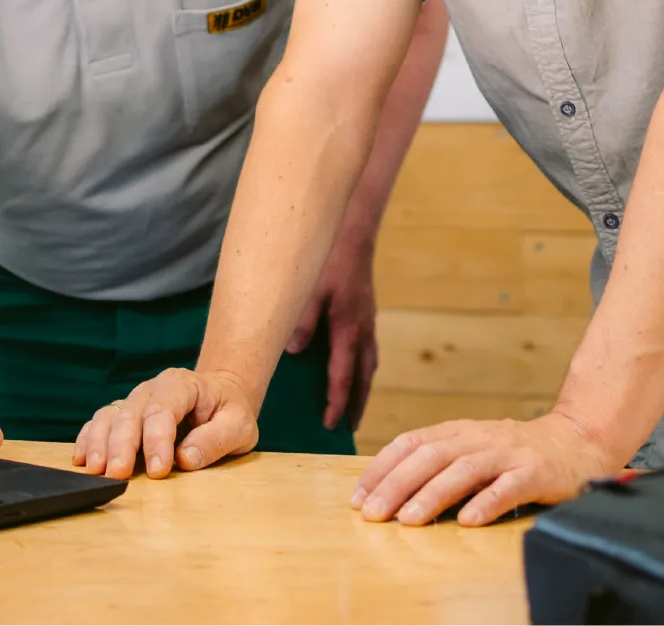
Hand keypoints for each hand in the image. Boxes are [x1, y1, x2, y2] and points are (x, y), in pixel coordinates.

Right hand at [74, 368, 259, 480]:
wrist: (220, 396)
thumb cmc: (229, 412)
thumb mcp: (239, 425)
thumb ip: (216, 439)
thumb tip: (186, 458)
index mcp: (181, 385)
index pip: (163, 411)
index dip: (157, 441)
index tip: (158, 471)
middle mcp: (151, 390)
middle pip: (130, 415)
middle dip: (121, 445)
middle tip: (117, 475)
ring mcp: (134, 401)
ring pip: (109, 417)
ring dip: (99, 443)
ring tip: (96, 470)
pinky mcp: (123, 416)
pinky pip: (99, 422)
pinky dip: (87, 438)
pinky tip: (81, 459)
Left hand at [287, 237, 379, 430]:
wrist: (354, 235)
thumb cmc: (329, 262)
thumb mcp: (310, 291)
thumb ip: (302, 322)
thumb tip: (293, 351)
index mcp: (348, 330)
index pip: (343, 377)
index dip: (337, 403)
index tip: (330, 425)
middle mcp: (363, 331)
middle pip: (363, 378)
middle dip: (357, 405)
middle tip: (349, 429)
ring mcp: (368, 322)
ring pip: (369, 364)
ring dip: (363, 388)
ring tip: (355, 406)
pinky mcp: (367, 313)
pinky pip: (369, 350)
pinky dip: (364, 367)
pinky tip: (355, 368)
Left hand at [353, 410, 616, 526]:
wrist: (577, 441)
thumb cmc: (515, 452)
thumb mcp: (472, 447)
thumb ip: (438, 461)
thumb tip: (388, 489)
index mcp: (459, 431)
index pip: (411, 443)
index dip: (382, 468)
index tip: (358, 496)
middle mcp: (479, 438)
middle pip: (431, 456)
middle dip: (397, 484)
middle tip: (373, 513)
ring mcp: (508, 454)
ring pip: (464, 470)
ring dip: (433, 494)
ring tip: (409, 520)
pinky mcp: (536, 473)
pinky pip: (509, 487)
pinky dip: (487, 502)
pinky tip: (469, 521)